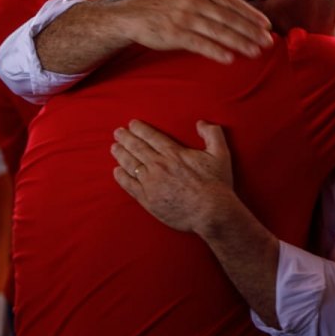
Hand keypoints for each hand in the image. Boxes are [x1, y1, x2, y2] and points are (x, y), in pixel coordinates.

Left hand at [111, 120, 234, 234]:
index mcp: (174, 153)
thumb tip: (201, 123)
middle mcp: (159, 165)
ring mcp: (151, 183)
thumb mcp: (220, 154)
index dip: (139, 129)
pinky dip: (121, 177)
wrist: (211, 212)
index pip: (151, 137)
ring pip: (131, 164)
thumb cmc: (217, 184)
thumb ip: (212, 134)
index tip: (131, 124)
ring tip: (114, 148)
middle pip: (137, 148)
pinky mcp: (148, 199)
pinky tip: (116, 171)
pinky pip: (129, 185)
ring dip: (121, 154)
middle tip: (117, 132)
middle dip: (126, 138)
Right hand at [113, 0, 272, 63]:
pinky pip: (198, 43)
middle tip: (267, 42)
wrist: (137, 15)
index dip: (251, 14)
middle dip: (249, 31)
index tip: (266, 25)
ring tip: (254, 52)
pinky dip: (214, 51)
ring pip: (216, 31)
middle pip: (227, 18)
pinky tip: (229, 58)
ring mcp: (184, 19)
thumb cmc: (170, 5)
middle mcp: (194, 3)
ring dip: (238, 42)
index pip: (232, 3)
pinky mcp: (174, 35)